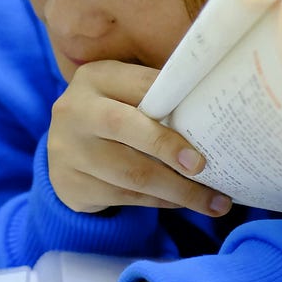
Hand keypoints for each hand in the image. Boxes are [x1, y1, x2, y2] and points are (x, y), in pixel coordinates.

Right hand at [47, 61, 230, 216]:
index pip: (141, 85)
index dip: (174, 103)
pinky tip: (181, 202)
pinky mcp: (70, 185)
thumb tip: (216, 113)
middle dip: (168, 148)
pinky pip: (124, 197)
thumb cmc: (113, 116)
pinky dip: (159, 202)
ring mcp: (67, 150)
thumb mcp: (125, 96)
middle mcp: (74, 110)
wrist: (65, 151)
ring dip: (177, 190)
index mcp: (95, 78)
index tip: (208, 125)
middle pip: (124, 126)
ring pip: (130, 173)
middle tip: (203, 168)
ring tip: (213, 203)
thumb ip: (158, 98)